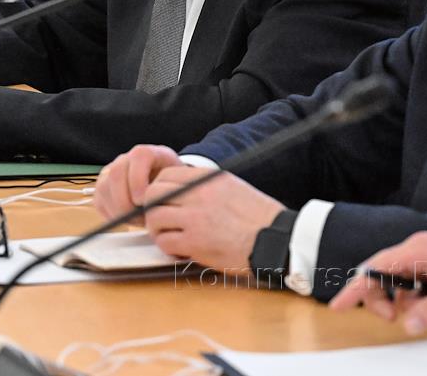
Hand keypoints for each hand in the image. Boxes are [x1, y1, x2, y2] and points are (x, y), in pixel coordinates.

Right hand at [93, 145, 184, 218]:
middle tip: (139, 217)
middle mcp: (127, 159)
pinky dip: (112, 214)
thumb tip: (163, 204)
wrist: (165, 190)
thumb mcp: (180, 186)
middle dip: (126, 200)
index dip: (138, 178)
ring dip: (119, 210)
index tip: (144, 199)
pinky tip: (127, 219)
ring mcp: (112, 172)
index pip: (139, 156)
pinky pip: (100, 200)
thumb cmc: (172, 188)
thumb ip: (172, 191)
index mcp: (149, 154)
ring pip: (104, 187)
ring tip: (137, 220)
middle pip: (116, 173)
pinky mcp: (103, 188)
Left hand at [142, 168, 284, 271]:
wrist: (276, 239)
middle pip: (153, 194)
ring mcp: (195, 218)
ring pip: (154, 219)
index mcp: (206, 179)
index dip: (157, 189)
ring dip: (157, 230)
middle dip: (151, 208)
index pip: (165, 175)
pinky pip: (165, 243)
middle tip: (160, 220)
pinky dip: (168, 249)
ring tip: (170, 237)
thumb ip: (204, 186)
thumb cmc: (258, 216)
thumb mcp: (231, 186)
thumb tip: (180, 190)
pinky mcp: (196, 243)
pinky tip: (181, 252)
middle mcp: (197, 194)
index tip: (162, 201)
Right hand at [330, 227, 426, 334]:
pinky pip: (411, 280)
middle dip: (379, 298)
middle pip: (380, 274)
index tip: (337, 306)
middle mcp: (415, 249)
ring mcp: (424, 254)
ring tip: (422, 312)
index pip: (373, 268)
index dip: (354, 288)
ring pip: (396, 279)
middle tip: (394, 320)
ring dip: (400, 299)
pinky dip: (414, 295)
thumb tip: (408, 327)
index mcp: (416, 250)